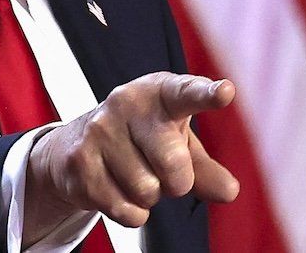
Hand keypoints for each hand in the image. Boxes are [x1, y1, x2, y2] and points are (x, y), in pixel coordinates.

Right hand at [23, 72, 238, 243]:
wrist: (78, 144)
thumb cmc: (143, 139)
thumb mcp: (179, 145)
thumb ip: (207, 169)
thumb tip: (228, 191)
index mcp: (160, 93)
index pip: (186, 93)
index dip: (207, 94)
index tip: (226, 92)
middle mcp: (127, 103)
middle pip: (174, 164)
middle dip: (177, 182)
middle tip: (164, 171)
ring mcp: (99, 131)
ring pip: (147, 191)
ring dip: (149, 196)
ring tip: (134, 174)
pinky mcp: (80, 162)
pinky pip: (126, 210)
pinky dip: (131, 212)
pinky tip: (117, 189)